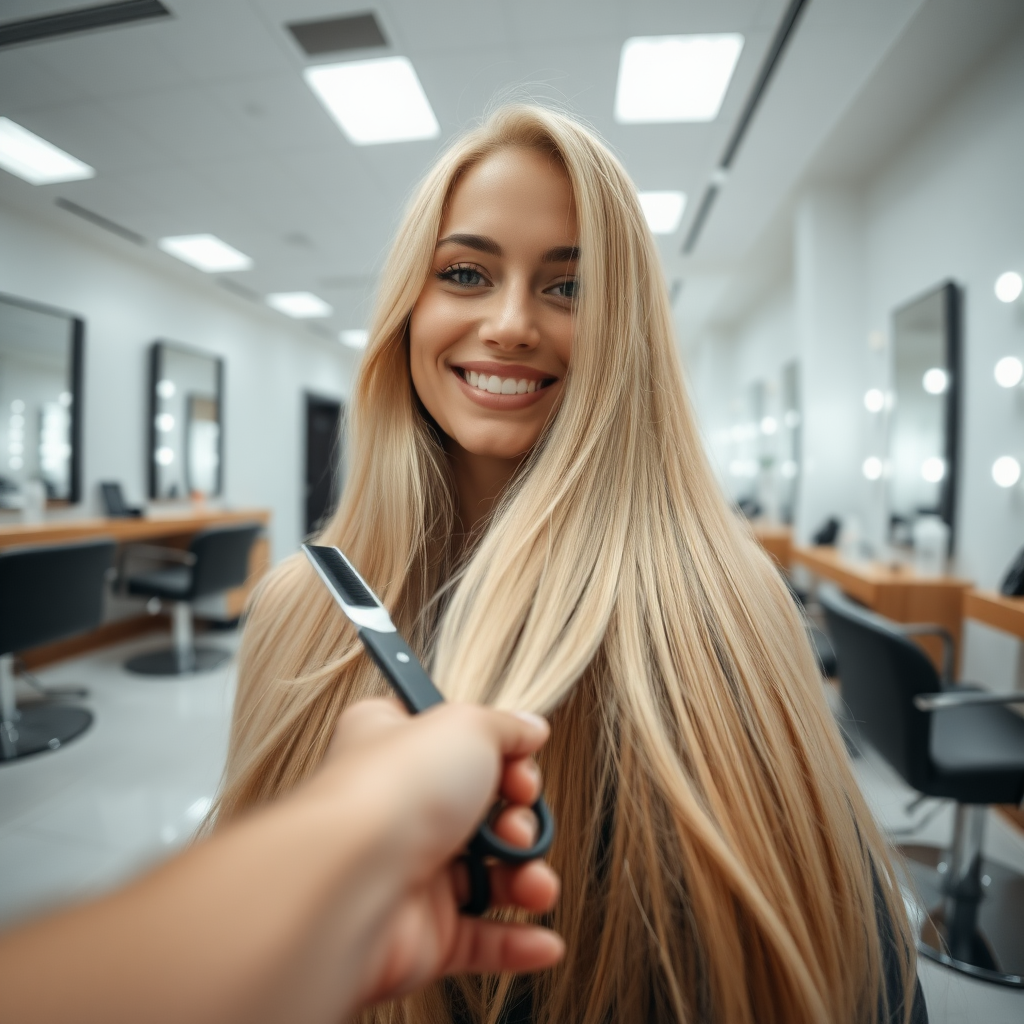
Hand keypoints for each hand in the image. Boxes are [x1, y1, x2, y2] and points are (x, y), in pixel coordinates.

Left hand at [317, 699, 562, 1010]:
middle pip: (481, 811)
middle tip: (515, 822)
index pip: (452, 739)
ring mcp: (410, 873)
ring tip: (533, 882)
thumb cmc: (396, 790)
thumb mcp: (466, 726)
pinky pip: (480, 941)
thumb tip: (529, 727)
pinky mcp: (422, 934)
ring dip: (526, 878)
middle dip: (517, 818)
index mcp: (395, 745)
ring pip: (488, 876)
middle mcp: (400, 808)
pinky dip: (518, 943)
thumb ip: (505, 727)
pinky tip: (544, 940)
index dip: (497, 749)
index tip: (519, 760)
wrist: (352, 882)